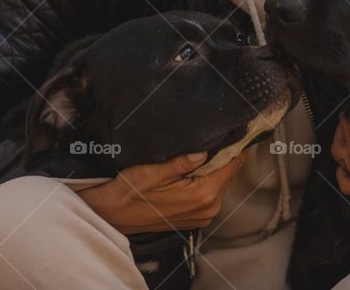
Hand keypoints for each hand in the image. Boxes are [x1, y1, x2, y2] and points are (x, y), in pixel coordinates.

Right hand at [76, 151, 246, 233]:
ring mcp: (203, 216)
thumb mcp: (154, 170)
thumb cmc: (130, 192)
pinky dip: (204, 180)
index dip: (236, 147)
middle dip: (222, 156)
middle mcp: (208, 208)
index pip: (232, 166)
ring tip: (199, 152)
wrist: (112, 214)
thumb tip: (205, 151)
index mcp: (203, 195)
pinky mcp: (195, 218)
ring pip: (218, 183)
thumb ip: (183, 161)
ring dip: (212, 168)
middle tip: (214, 135)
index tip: (237, 131)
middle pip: (227, 174)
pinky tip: (190, 170)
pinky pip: (209, 194)